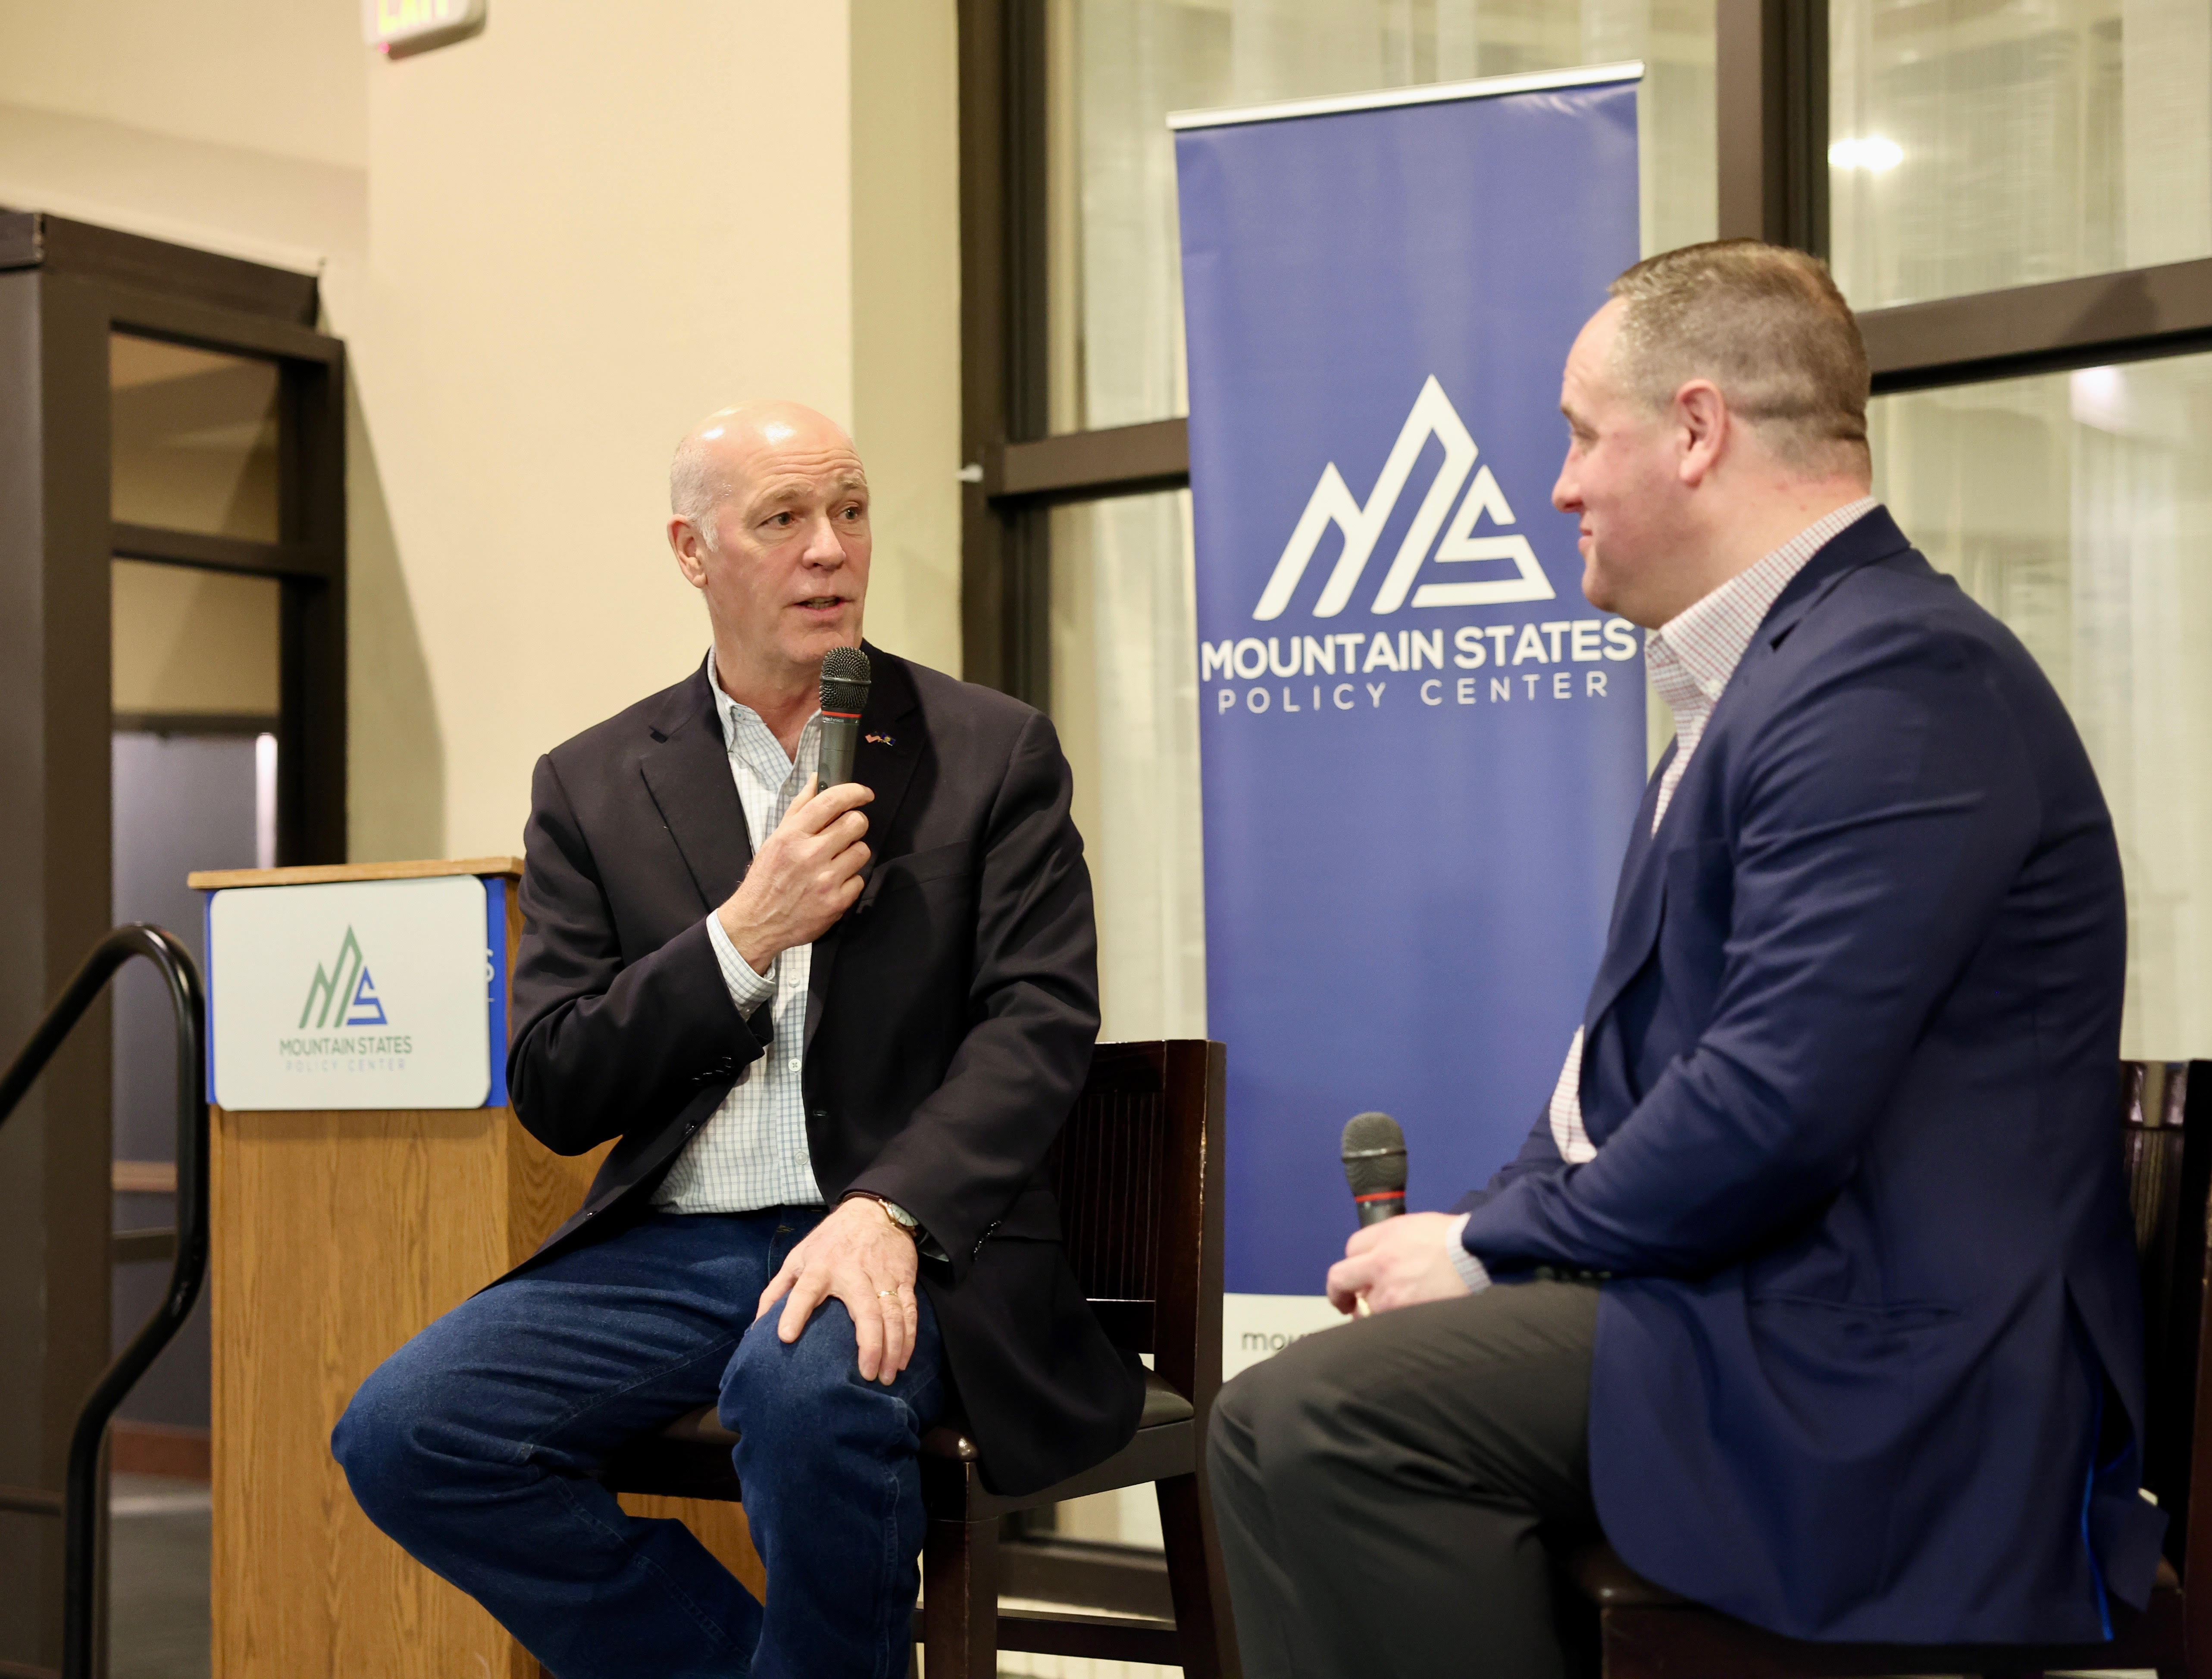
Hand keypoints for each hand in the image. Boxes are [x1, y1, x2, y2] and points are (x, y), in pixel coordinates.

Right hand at [717, 776, 873, 971]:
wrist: (757, 922)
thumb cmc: (767, 878)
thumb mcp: (776, 838)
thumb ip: (799, 808)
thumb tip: (817, 779)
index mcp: (792, 835)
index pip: (831, 801)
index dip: (855, 792)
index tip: (864, 794)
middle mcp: (810, 855)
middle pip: (856, 823)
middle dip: (854, 825)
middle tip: (844, 834)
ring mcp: (825, 879)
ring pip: (862, 850)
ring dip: (852, 854)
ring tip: (835, 862)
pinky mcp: (836, 902)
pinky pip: (860, 879)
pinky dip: (850, 881)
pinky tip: (833, 884)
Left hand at [755, 1197, 920, 1383]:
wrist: (874, 1211)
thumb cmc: (829, 1241)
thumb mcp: (797, 1257)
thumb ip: (776, 1290)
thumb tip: (757, 1327)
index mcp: (820, 1267)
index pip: (804, 1290)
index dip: (795, 1312)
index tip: (786, 1337)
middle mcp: (853, 1273)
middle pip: (865, 1311)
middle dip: (869, 1344)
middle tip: (867, 1374)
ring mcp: (882, 1276)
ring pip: (892, 1315)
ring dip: (893, 1347)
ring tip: (887, 1375)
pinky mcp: (903, 1279)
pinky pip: (909, 1311)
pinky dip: (909, 1336)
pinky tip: (902, 1358)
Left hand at [1325, 1212, 1470, 1315]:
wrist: (1481, 1258)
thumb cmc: (1455, 1240)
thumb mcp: (1415, 1225)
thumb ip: (1388, 1240)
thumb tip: (1373, 1259)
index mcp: (1385, 1237)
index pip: (1350, 1249)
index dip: (1353, 1262)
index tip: (1356, 1274)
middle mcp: (1380, 1264)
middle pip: (1339, 1280)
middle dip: (1338, 1293)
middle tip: (1344, 1303)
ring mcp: (1391, 1294)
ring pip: (1362, 1309)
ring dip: (1370, 1312)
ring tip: (1387, 1314)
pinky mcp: (1404, 1315)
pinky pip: (1382, 1325)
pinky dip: (1386, 1327)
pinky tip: (1399, 1325)